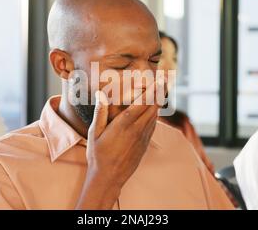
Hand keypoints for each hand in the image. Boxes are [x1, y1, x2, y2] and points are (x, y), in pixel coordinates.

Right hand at [75, 83, 160, 209]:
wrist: (109, 178)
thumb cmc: (98, 155)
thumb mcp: (94, 133)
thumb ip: (100, 113)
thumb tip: (101, 94)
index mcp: (124, 124)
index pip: (142, 103)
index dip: (153, 90)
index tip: (159, 80)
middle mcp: (136, 130)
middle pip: (153, 107)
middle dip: (159, 94)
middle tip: (164, 81)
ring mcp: (142, 138)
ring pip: (155, 116)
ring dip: (158, 104)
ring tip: (160, 92)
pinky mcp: (144, 145)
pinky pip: (153, 126)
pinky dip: (155, 116)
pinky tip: (153, 111)